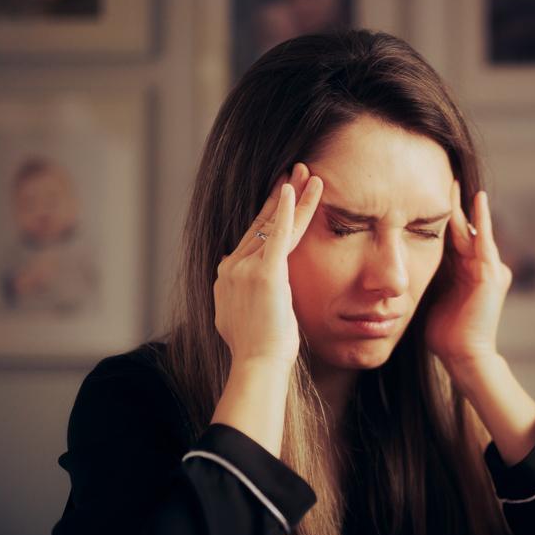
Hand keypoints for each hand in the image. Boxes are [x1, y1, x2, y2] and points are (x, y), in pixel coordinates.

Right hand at [213, 162, 322, 368]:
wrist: (257, 364)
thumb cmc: (258, 349)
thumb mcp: (243, 318)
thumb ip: (243, 300)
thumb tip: (246, 299)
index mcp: (227, 276)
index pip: (252, 237)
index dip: (268, 214)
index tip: (281, 195)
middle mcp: (232, 266)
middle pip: (261, 223)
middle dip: (279, 194)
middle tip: (293, 170)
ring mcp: (246, 268)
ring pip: (274, 224)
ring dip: (292, 196)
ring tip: (306, 172)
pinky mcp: (266, 273)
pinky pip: (277, 234)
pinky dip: (286, 210)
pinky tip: (293, 189)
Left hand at [425, 181, 511, 373]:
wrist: (464, 355)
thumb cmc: (445, 334)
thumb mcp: (429, 298)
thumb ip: (423, 280)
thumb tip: (394, 267)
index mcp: (462, 272)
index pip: (448, 238)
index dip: (436, 218)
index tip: (420, 197)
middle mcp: (477, 267)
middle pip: (460, 229)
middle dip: (449, 206)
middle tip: (439, 178)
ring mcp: (488, 269)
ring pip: (471, 231)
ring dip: (463, 207)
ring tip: (454, 182)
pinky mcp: (492, 273)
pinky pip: (485, 240)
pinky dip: (482, 220)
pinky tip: (477, 199)